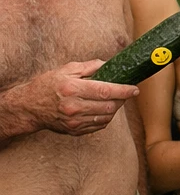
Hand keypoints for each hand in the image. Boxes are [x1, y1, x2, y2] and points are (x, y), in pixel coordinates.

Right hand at [5, 60, 137, 135]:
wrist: (29, 107)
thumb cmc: (48, 85)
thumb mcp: (66, 69)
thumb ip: (90, 66)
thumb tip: (110, 64)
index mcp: (72, 88)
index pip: (106, 91)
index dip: (124, 91)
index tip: (135, 89)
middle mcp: (73, 106)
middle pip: (109, 106)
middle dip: (121, 100)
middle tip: (125, 93)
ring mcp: (74, 121)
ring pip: (106, 117)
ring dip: (114, 109)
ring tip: (113, 100)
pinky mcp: (75, 131)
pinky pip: (99, 126)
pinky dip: (105, 117)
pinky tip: (102, 109)